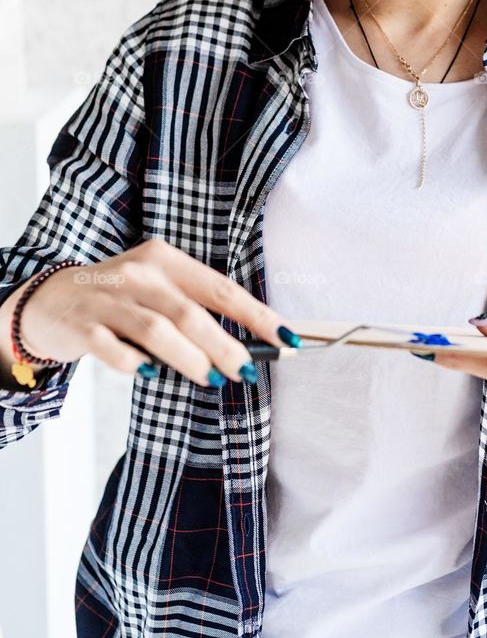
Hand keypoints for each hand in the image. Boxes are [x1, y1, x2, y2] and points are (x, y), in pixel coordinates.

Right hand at [7, 237, 296, 386]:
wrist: (50, 299)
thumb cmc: (119, 298)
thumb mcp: (157, 289)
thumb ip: (193, 311)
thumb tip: (245, 348)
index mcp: (166, 259)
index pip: (221, 288)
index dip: (256, 314)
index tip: (286, 337)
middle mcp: (139, 273)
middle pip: (190, 312)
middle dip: (225, 344)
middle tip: (245, 370)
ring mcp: (109, 299)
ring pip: (157, 329)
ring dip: (189, 357)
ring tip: (211, 378)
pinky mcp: (84, 326)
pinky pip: (113, 348)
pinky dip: (134, 362)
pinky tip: (148, 372)